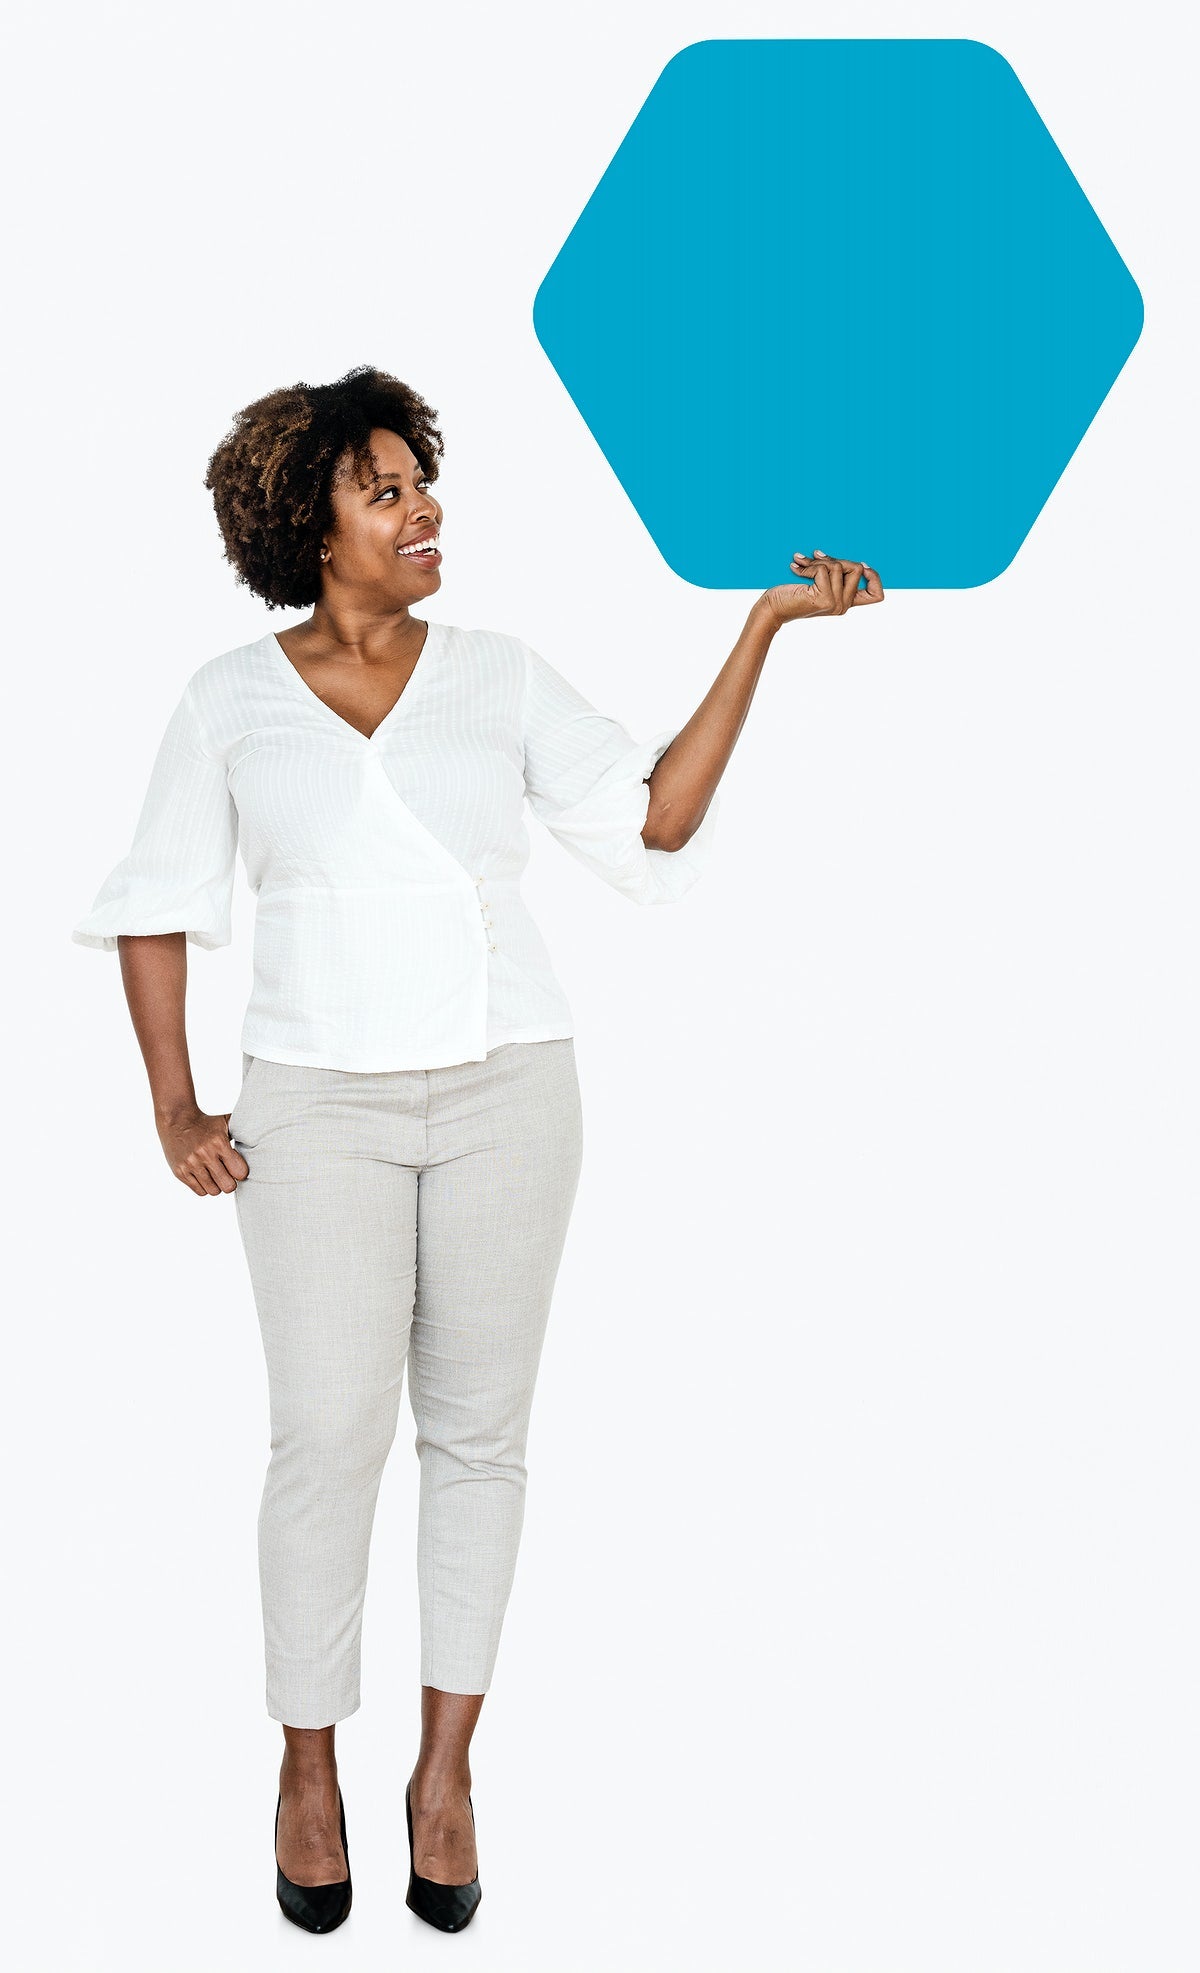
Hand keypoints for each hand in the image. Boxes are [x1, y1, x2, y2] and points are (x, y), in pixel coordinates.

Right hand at [156, 1106, 248, 1195]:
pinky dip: (204, 1187)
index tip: (238, 1168)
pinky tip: (204, 1176)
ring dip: (217, 1186)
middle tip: (228, 1175)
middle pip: (227, 1186)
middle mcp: (204, 1154)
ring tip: (215, 1175)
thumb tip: (265, 1134)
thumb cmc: (206, 1123)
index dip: (241, 1172)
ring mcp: (191, 1164)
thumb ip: (243, 1130)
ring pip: (213, 1191)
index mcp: (218, 1143)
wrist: (176, 1120)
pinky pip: (199, 1191)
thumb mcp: (226, 1122)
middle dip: (231, 1182)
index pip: (239, 1172)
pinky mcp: (180, 1172)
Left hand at [760, 548, 884, 627]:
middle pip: (857, 568)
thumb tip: (854, 560)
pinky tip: (796, 570)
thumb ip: (835, 574)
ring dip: (818, 561)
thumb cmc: (790, 593)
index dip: (874, 576)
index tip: (860, 565)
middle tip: (815, 559)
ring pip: (839, 566)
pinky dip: (808, 566)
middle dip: (835, 558)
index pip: (877, 595)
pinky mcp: (824, 599)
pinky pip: (823, 569)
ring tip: (803, 564)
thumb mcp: (819, 582)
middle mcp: (843, 606)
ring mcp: (835, 604)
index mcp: (845, 603)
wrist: (771, 608)